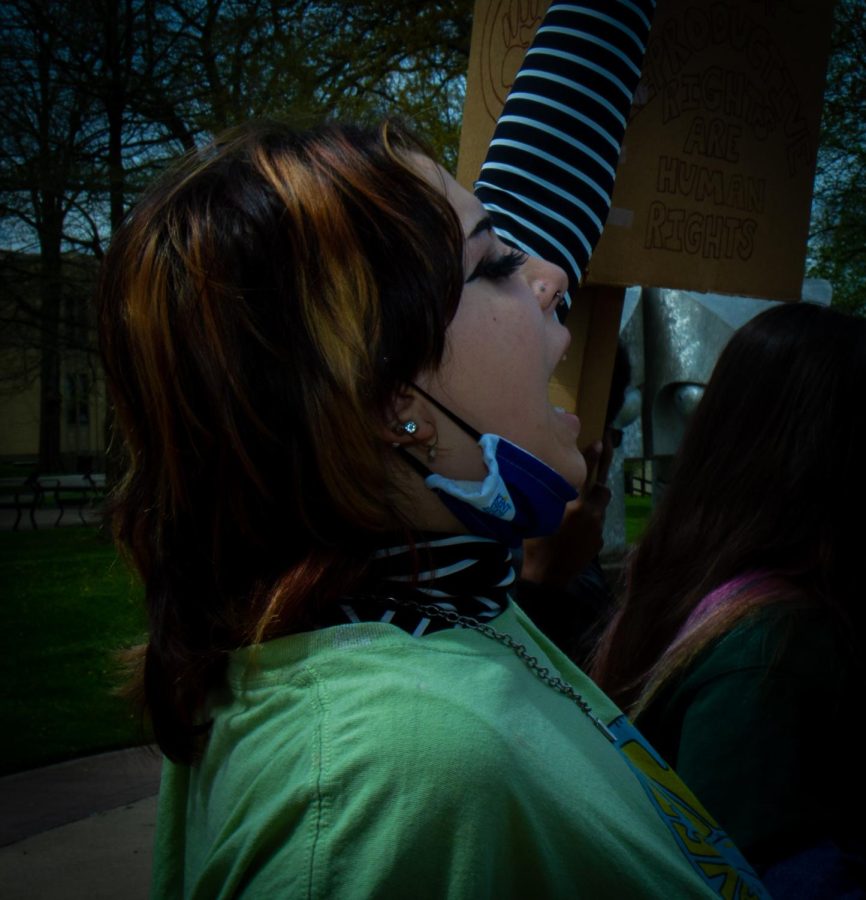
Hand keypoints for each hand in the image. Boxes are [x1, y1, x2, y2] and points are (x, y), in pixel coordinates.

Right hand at [521, 438, 612, 588]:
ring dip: (593, 503)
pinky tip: (574, 530)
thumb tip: (555, 479)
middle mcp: (591, 514)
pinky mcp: (600, 541)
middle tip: (600, 460)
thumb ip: (552, 496)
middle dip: (600, 477)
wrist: (547, 577)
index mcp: (574, 505)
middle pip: (603, 488)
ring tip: (577, 508)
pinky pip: (597, 524)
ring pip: (600, 507)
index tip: (601, 441)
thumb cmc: (535, 544)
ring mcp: (598, 529)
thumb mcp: (538, 515)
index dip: (594, 456)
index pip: (586, 474)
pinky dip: (589, 521)